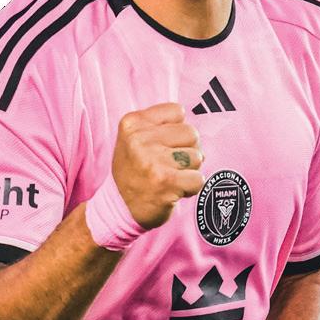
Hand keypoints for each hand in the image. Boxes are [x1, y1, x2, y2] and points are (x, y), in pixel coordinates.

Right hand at [112, 104, 204, 228]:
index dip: (176, 131)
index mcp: (132, 123)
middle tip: (168, 165)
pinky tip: (174, 190)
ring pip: (197, 156)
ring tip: (170, 177)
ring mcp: (152, 161)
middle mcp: (140, 140)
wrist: (119, 208)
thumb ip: (160, 125)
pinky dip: (192, 187)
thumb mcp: (134, 138)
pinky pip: (199, 179)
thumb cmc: (134, 171)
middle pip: (192, 133)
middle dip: (187, 150)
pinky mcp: (166, 182)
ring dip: (189, 170)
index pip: (177, 111)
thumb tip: (196, 129)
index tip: (162, 145)